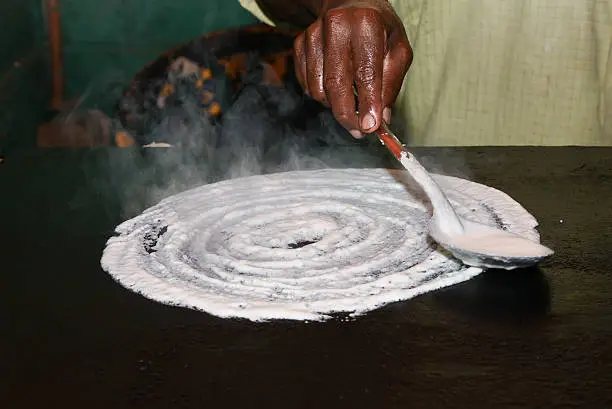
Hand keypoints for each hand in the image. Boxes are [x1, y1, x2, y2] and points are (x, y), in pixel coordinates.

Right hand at [293, 0, 411, 137]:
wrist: (350, 4)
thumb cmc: (379, 29)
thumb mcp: (398, 49)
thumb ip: (392, 83)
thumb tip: (381, 117)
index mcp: (367, 23)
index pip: (366, 72)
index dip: (368, 104)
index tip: (370, 126)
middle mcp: (337, 25)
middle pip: (337, 84)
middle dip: (348, 114)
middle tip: (358, 131)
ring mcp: (314, 34)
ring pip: (319, 89)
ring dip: (335, 106)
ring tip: (350, 103)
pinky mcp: (300, 44)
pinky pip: (307, 85)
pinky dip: (322, 96)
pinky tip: (335, 88)